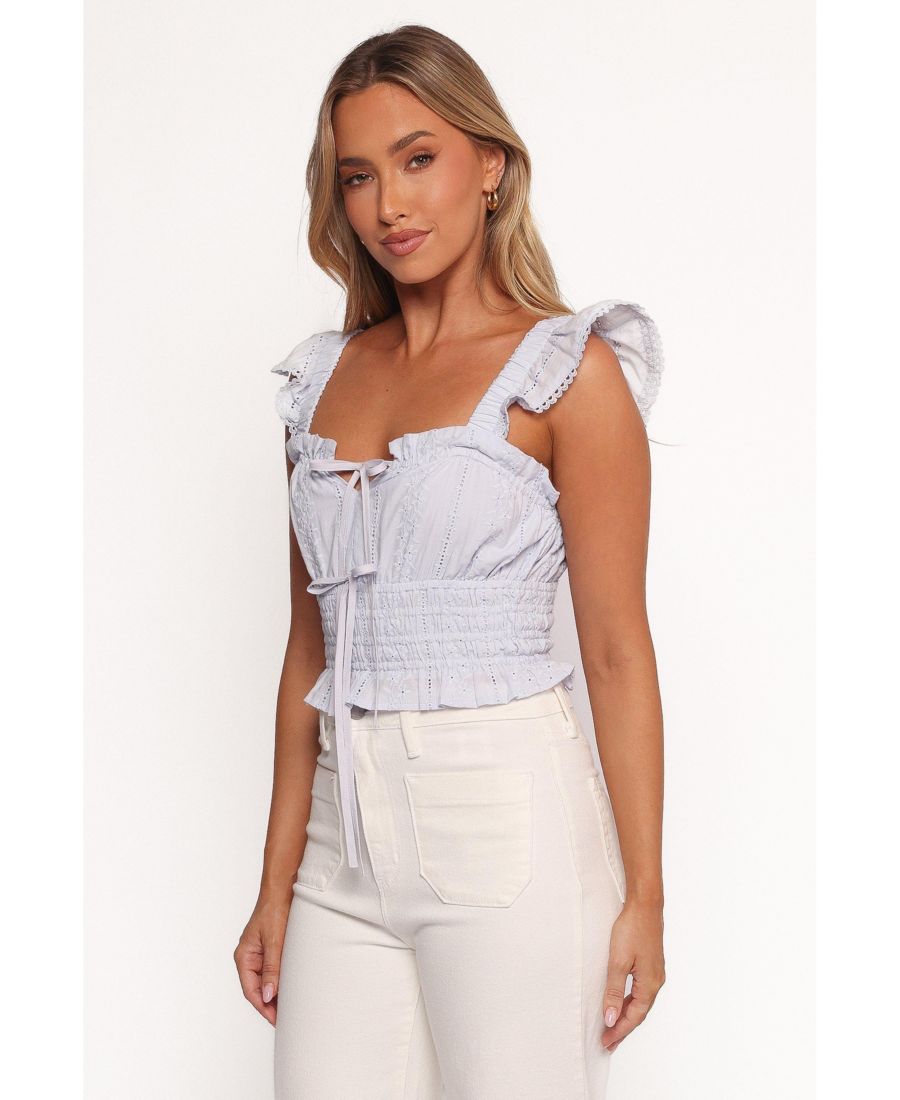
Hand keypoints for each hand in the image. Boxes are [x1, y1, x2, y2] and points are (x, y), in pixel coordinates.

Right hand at [234, 891, 292, 1026]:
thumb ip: (271, 968)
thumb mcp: (274, 941)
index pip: (250, 991)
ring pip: (266, 981)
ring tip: (290, 1008)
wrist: (282, 888)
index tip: (276, 1020)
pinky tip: (291, 988)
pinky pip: (273, 970)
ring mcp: (260, 953)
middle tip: (286, 1019)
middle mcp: (249, 957)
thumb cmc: (274, 910)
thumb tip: (267, 995)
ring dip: (276, 994)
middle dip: (270, 1005)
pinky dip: (281, 981)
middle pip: (257, 989)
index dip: (263, 1007)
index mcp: (244, 956)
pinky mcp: (271, 949)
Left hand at [602, 897, 665, 1051]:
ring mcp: (654, 973)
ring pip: (639, 1002)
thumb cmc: (632, 929)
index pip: (633, 1017)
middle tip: (607, 1042)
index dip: (619, 1031)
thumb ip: (613, 991)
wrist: (645, 905)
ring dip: (626, 1015)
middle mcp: (656, 982)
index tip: (606, 1042)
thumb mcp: (618, 962)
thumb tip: (610, 1018)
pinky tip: (620, 1002)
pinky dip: (629, 1001)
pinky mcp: (650, 965)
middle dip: (622, 1028)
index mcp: (649, 985)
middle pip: (638, 1013)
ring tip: (612, 1026)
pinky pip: (640, 991)